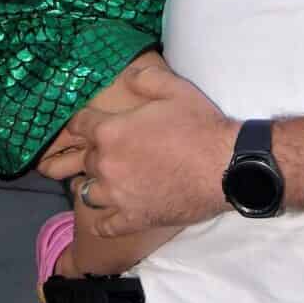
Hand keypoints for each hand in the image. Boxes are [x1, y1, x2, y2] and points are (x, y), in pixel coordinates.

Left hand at [55, 61, 237, 237]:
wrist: (226, 168)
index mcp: (110, 132)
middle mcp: (106, 164)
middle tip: (104, 151)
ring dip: (90, 185)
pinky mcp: (134, 219)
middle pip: (82, 159)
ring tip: (100, 181)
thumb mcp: (174, 88)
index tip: (86, 124)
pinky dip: (102, 222)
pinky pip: (105, 226)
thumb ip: (144, 78)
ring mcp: (118, 196)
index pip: (77, 125)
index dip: (81, 123)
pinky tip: (106, 217)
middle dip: (90, 152)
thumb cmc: (200, 126)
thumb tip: (127, 76)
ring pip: (85, 193)